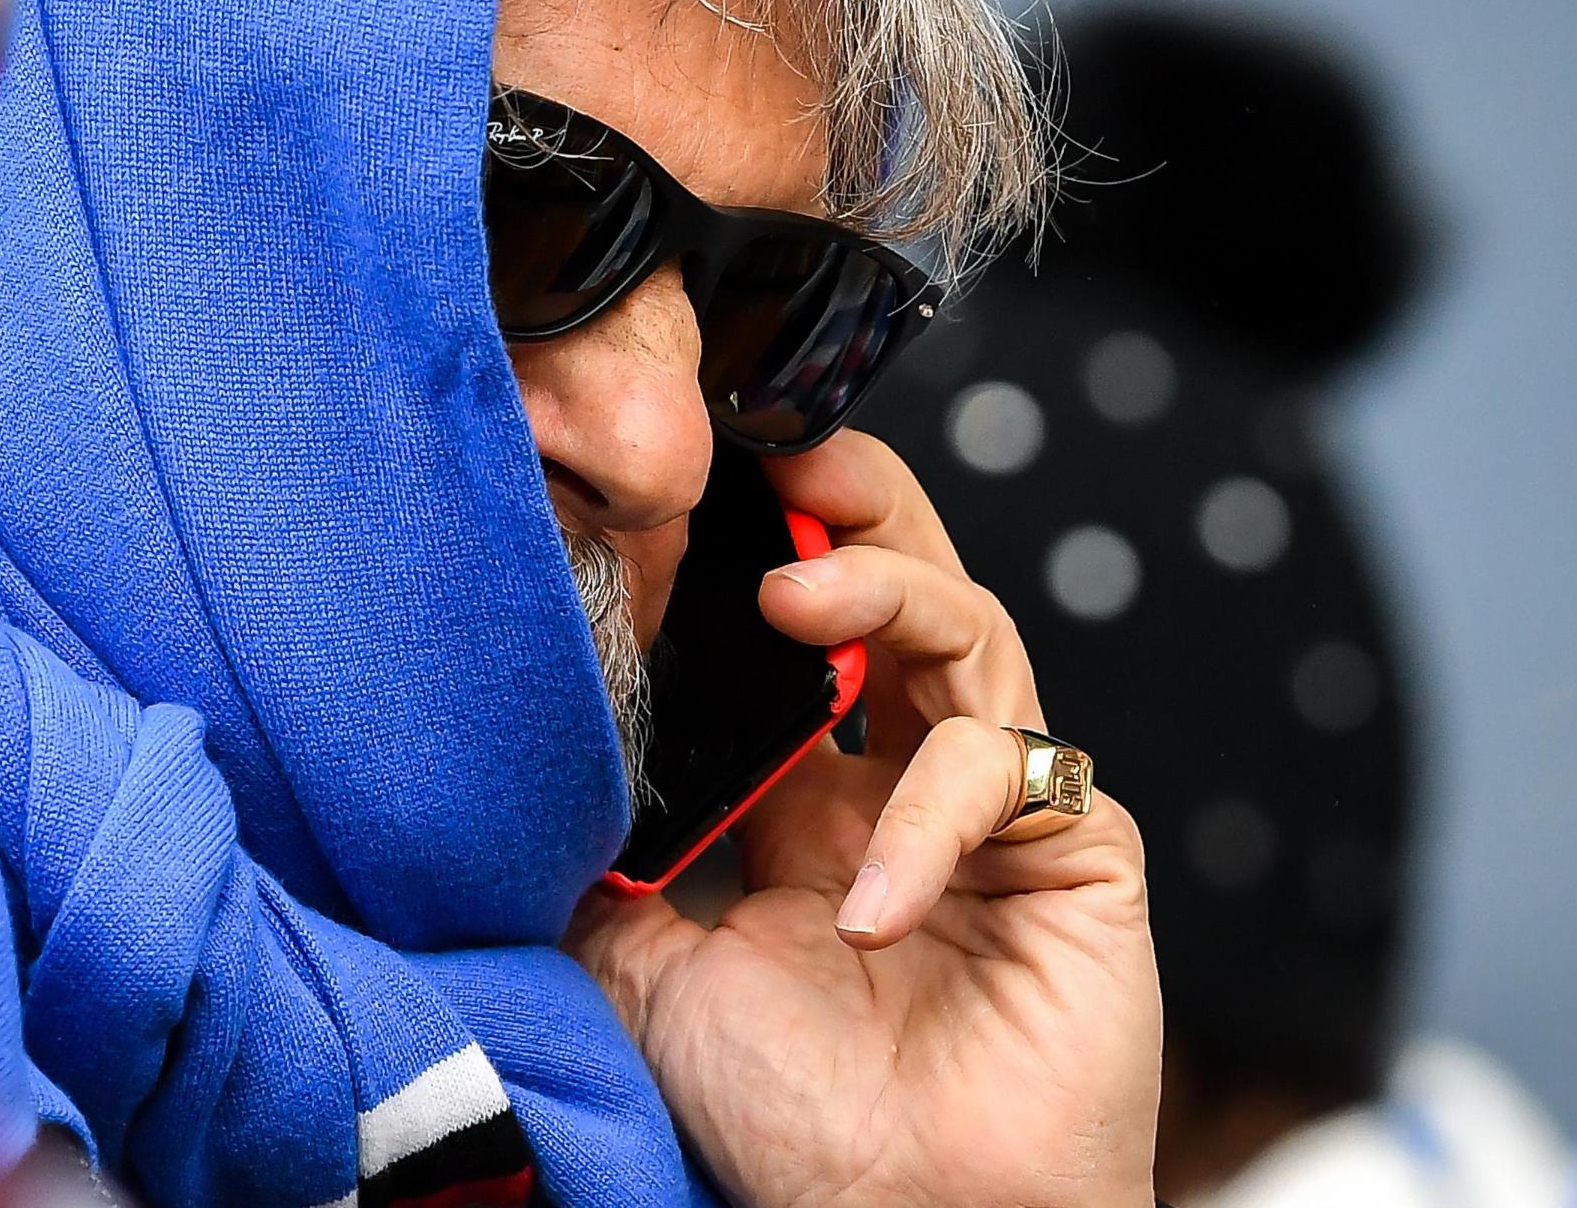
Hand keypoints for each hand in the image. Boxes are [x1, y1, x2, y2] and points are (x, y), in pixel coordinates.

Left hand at [565, 432, 1160, 1207]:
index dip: (760, 547)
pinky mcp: (1074, 856)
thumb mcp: (641, 970)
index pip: (798, 629)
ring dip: (883, 588)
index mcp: (812, 794)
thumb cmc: (786, 1123)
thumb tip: (502, 780)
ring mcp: (994, 811)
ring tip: (793, 591)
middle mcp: (904, 782)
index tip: (687, 484)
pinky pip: (1006, 771)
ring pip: (967, 628)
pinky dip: (928, 816)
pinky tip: (866, 907)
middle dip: (851, 501)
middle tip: (779, 452)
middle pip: (903, 584)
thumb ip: (595, 866)